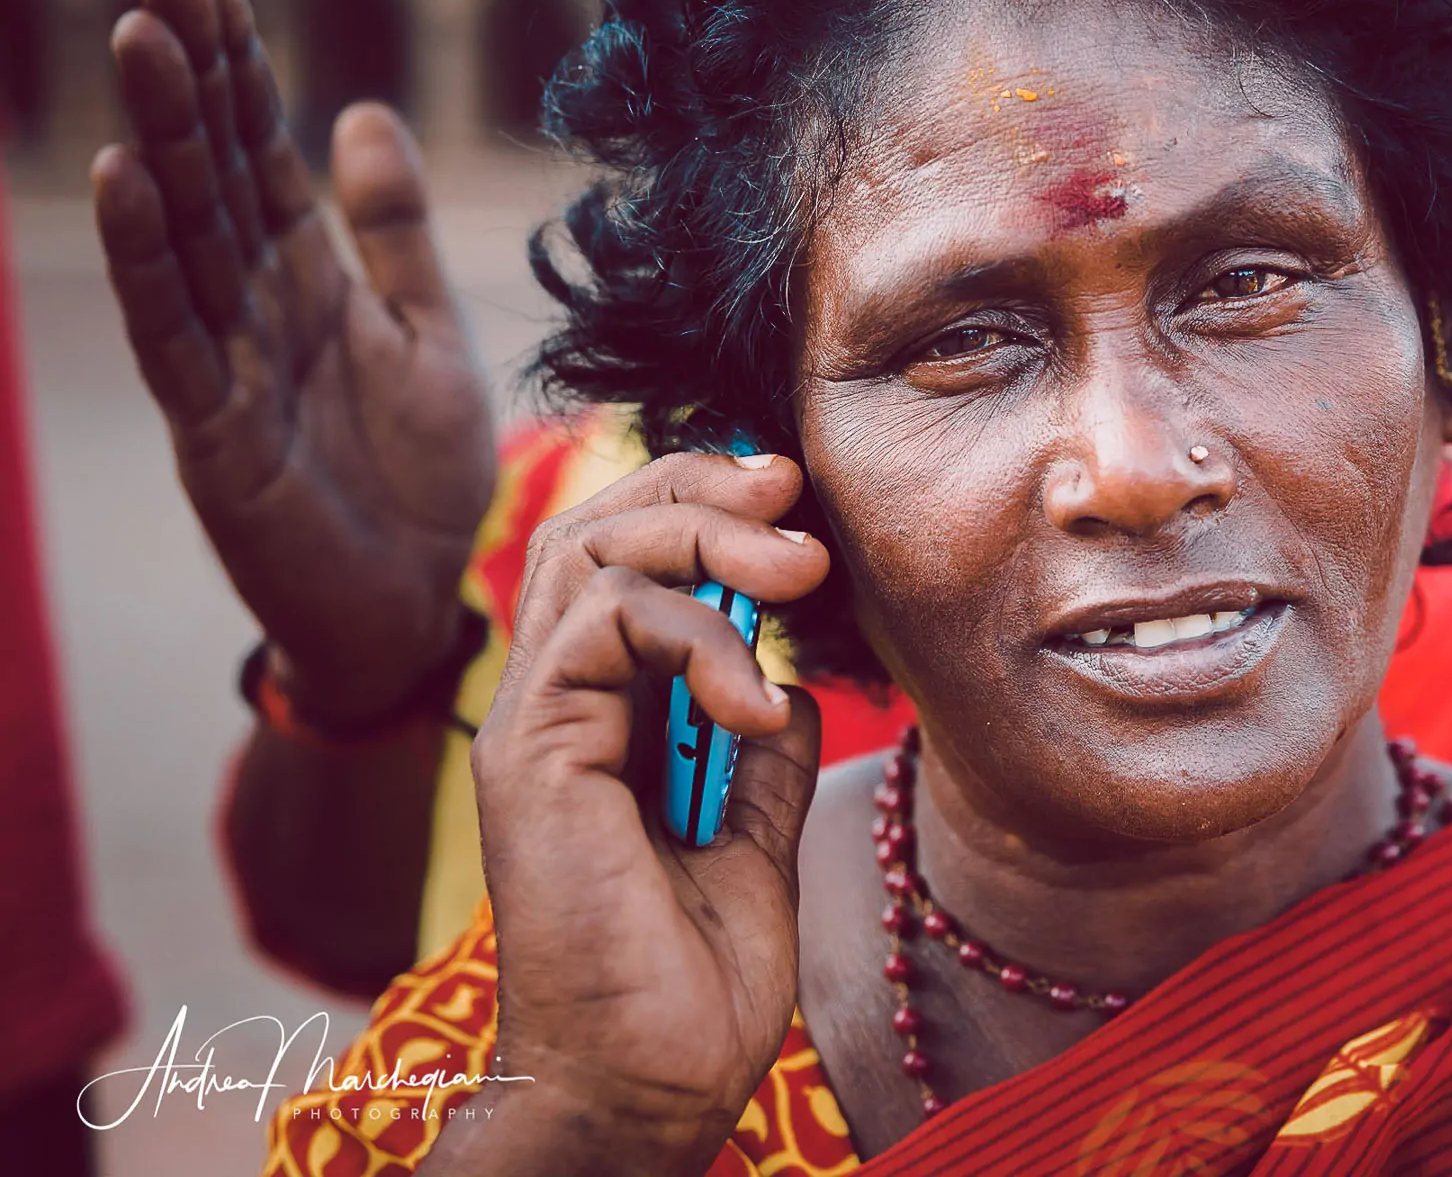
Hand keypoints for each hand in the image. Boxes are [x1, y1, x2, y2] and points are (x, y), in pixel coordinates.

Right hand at [92, 0, 495, 720]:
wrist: (416, 602)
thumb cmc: (418, 474)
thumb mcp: (427, 331)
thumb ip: (392, 231)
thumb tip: (365, 109)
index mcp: (308, 272)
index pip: (262, 147)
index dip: (236, 62)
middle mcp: (254, 301)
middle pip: (214, 169)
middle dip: (189, 71)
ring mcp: (225, 361)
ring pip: (185, 230)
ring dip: (160, 135)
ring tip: (137, 40)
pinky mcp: (213, 429)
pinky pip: (174, 330)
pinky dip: (147, 253)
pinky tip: (122, 174)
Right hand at [426, 453, 828, 1175]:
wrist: (652, 1089)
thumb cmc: (692, 988)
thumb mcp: (756, 843)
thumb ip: (763, 758)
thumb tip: (794, 685)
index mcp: (601, 719)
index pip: (627, 559)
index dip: (703, 503)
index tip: (796, 495)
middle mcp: (556, 707)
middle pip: (596, 528)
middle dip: (700, 485)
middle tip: (792, 488)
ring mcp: (534, 727)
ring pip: (588, 552)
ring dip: (705, 539)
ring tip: (799, 573)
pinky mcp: (530, 756)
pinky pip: (597, 627)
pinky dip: (692, 639)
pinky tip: (754, 705)